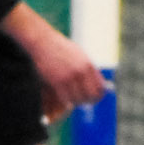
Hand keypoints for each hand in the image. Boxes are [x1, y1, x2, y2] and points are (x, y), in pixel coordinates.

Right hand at [2, 4, 107, 118]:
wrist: (43, 42)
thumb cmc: (59, 48)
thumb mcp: (79, 54)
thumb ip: (88, 68)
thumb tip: (98, 81)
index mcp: (88, 64)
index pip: (100, 87)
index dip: (98, 95)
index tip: (94, 98)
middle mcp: (81, 71)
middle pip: (91, 95)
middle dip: (88, 101)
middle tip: (84, 102)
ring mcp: (69, 77)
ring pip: (78, 99)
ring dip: (76, 102)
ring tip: (73, 100)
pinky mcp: (57, 81)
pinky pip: (66, 98)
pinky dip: (66, 102)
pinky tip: (65, 100)